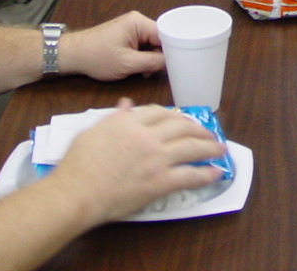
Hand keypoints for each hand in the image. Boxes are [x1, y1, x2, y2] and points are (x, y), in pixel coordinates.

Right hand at [49, 100, 224, 225]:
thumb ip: (114, 117)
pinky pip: (190, 176)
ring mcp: (156, 158)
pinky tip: (216, 173)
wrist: (77, 192)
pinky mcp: (160, 181)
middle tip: (208, 133)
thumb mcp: (93, 131)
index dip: (174, 115)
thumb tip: (126, 104)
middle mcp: (148, 136)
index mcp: (130, 122)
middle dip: (198, 129)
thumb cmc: (78, 164)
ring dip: (210, 147)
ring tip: (220, 148)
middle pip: (181, 126)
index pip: (159, 113)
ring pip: (191, 147)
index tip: (180, 120)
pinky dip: (206, 174)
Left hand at [61, 11, 166, 80]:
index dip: (170, 50)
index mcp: (139, 22)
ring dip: (147, 59)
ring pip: (150, 45)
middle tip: (148, 71)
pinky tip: (134, 67)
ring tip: (138, 71)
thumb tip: (171, 63)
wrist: (73, 55)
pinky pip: (142, 46)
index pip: (165, 35)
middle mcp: (137, 21)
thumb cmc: (97, 57)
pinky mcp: (126, 35)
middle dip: (156, 57)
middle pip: (158, 40)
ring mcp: (131, 28)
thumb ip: (152, 62)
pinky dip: (140, 58)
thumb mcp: (128, 63)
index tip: (173, 65)